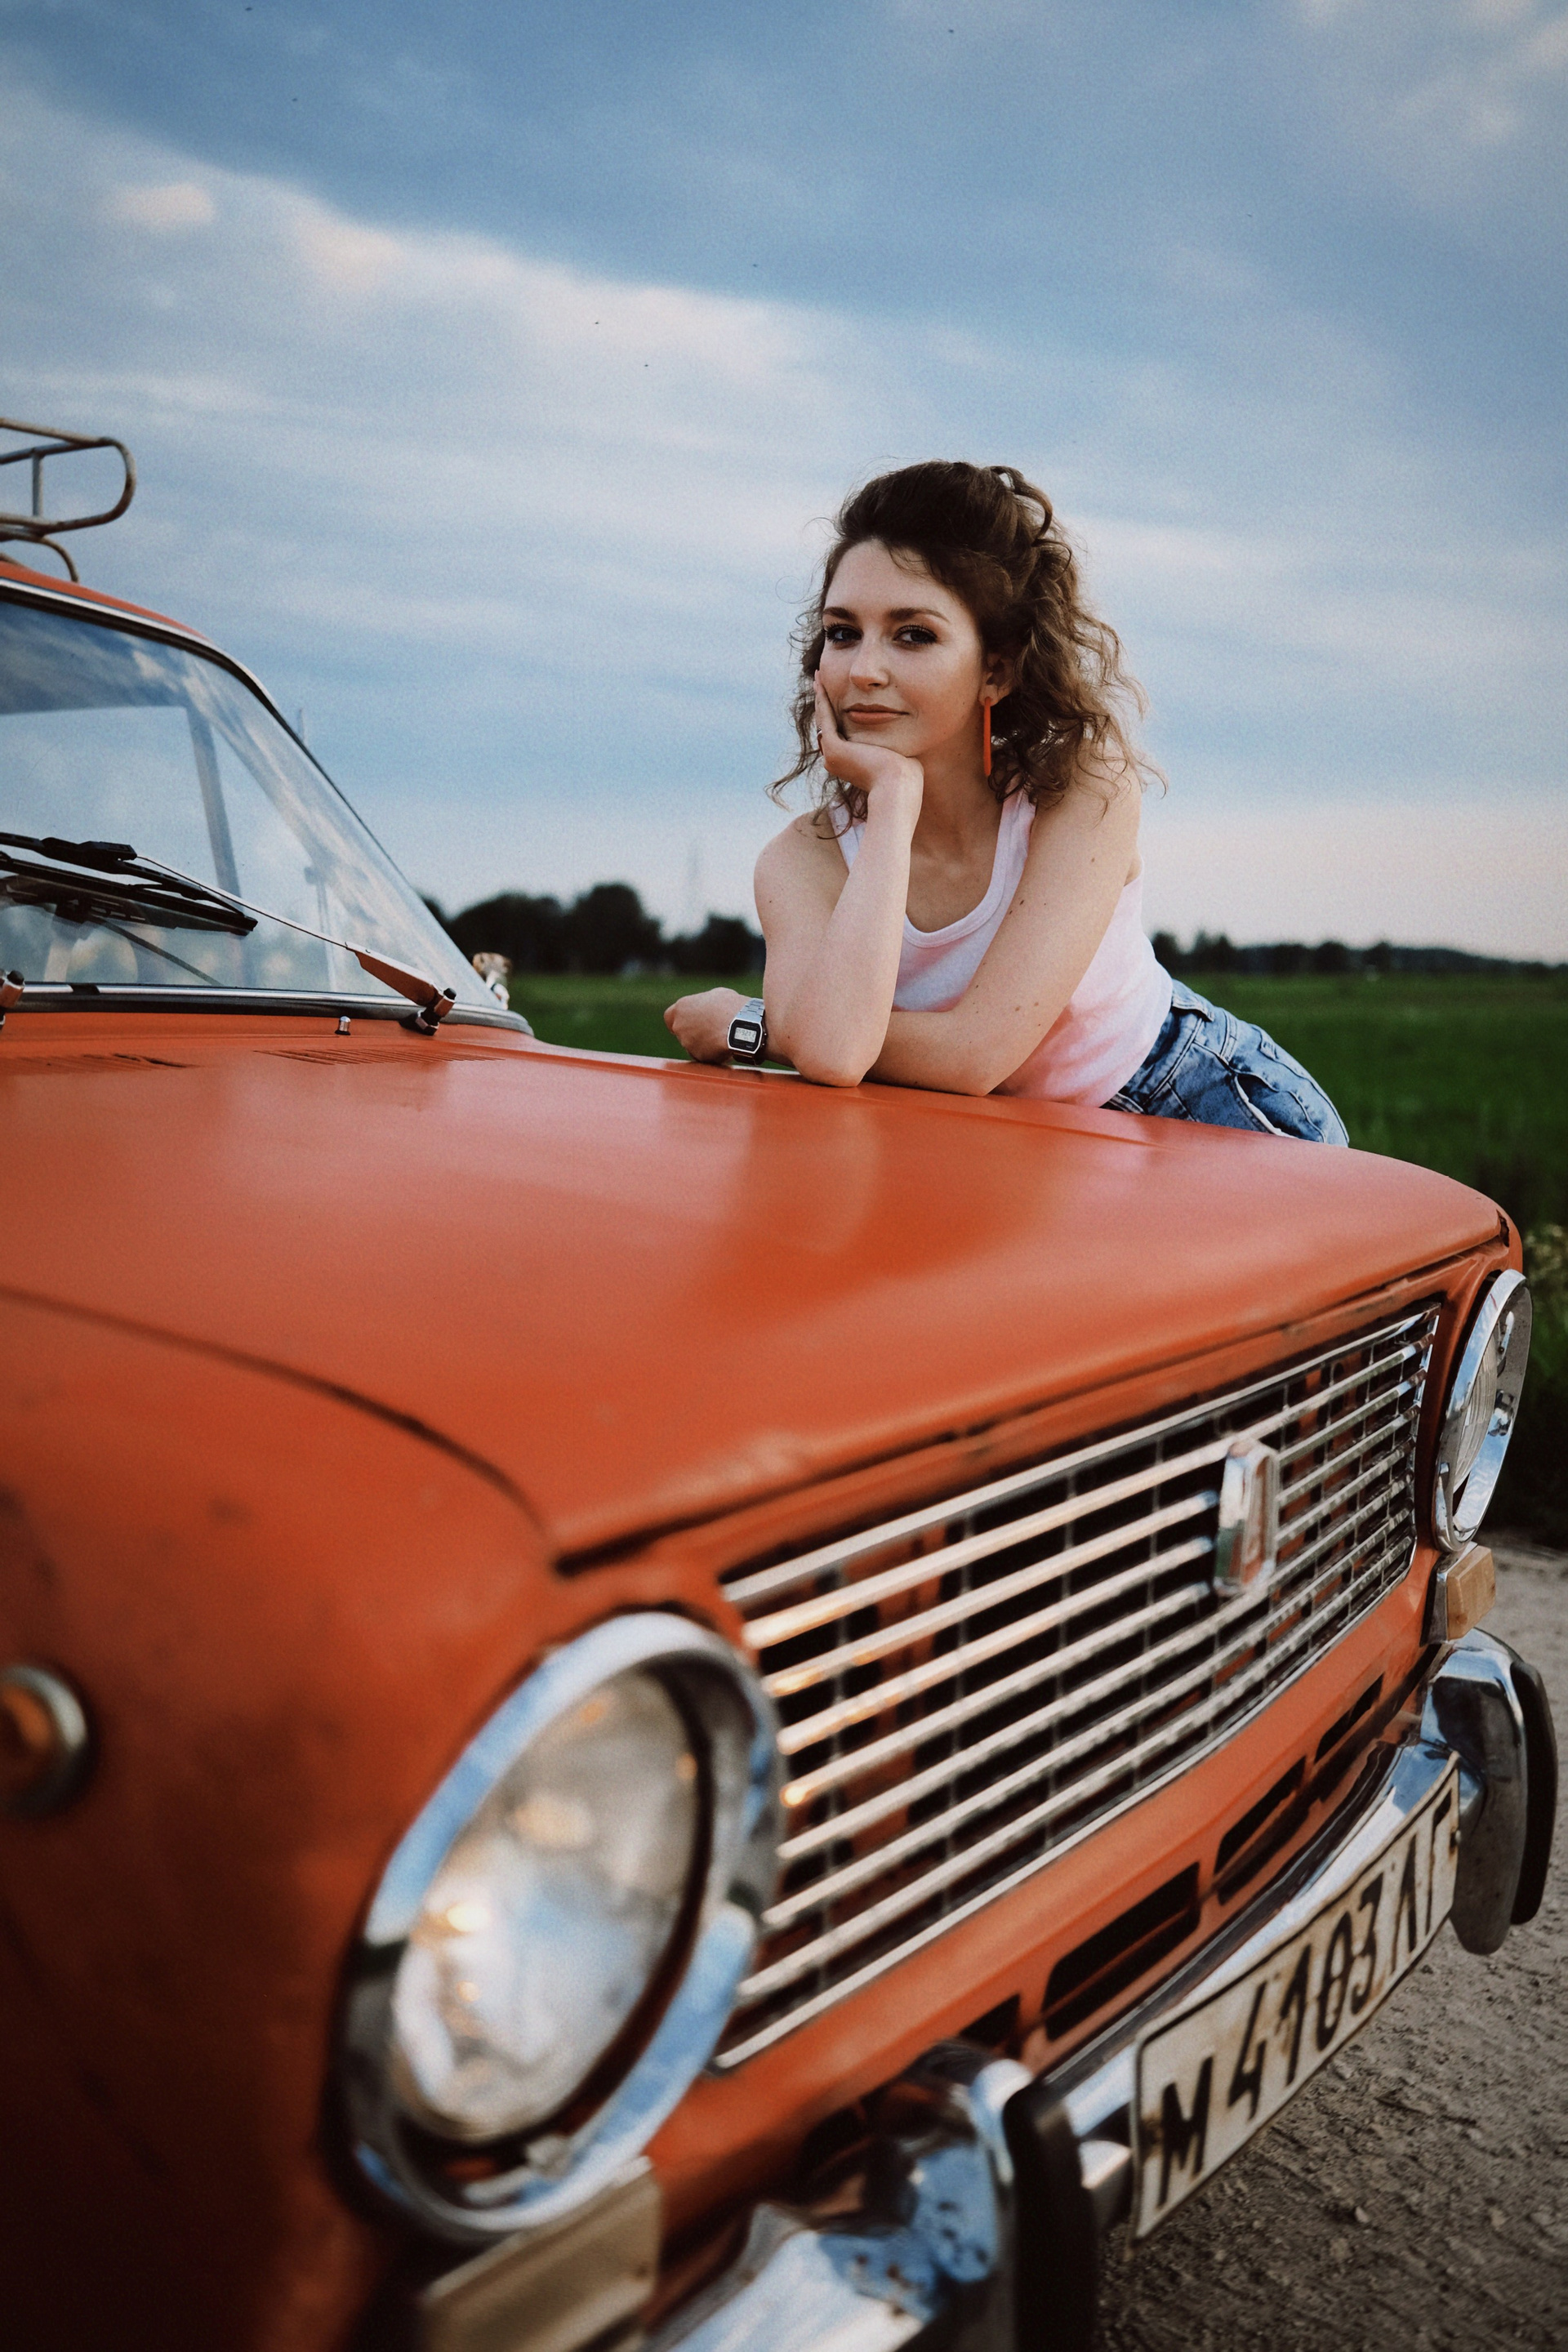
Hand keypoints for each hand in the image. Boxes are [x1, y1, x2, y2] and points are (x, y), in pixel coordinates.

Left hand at [664, 986, 748, 1062]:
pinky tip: (726, 1046)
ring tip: (723, 1037)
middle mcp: (680, 1026)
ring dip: (704, 1044)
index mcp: (682, 1007)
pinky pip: (705, 1056)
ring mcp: (687, 1043)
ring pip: (693, 1046)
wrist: (744, 1026)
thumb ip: (704, 1003)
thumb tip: (707, 1007)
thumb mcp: (717, 995)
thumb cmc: (733, 1007)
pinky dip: (713, 1054)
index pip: (669, 1017)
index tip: (689, 1022)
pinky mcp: (698, 1057)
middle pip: (682, 1032)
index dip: (680, 1020)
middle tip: (711, 1030)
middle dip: (694, 1033)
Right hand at [814, 674, 922, 825]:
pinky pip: (826, 718)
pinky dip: (823, 700)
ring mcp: (832, 756)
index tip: (840, 695)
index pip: (839, 732)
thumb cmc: (906, 776)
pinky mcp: (835, 749)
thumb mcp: (897, 754)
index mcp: (848, 763)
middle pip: (828, 724)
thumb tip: (903, 738)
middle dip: (825, 701)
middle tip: (821, 681)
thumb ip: (893, 744)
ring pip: (823, 719)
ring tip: (818, 677)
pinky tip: (822, 684)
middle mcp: (835, 760)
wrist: (899, 787)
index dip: (838, 712)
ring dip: (821, 697)